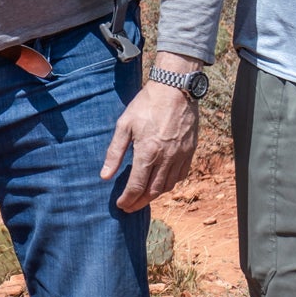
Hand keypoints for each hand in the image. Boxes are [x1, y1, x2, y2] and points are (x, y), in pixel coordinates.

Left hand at [101, 78, 196, 210]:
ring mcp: (181, 156)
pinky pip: (181, 175)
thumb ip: (115, 152)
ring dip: (154, 196)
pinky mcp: (190, 151)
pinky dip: (170, 184)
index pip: (137, 186)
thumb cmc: (146, 104)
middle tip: (129, 207)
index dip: (128, 199)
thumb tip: (105, 175)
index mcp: (148, 152)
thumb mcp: (124, 125)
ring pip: (168, 186)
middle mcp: (166, 158)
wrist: (176, 89)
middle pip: (153, 191)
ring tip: (142, 198)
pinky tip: (161, 184)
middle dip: (139, 202)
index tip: (120, 205)